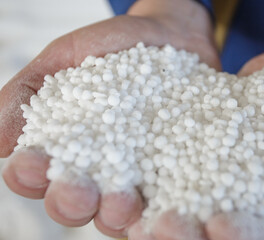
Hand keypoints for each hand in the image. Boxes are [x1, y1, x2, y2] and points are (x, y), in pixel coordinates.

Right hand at [1, 0, 220, 237]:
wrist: (170, 38)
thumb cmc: (113, 46)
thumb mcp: (66, 56)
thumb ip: (29, 91)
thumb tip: (1, 142)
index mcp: (65, 145)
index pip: (35, 172)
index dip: (29, 175)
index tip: (33, 166)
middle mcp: (96, 168)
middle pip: (74, 203)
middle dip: (71, 203)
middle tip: (81, 194)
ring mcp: (135, 174)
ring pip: (117, 212)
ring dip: (115, 214)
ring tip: (122, 203)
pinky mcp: (170, 172)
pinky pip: (165, 199)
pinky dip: (161, 208)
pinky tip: (163, 207)